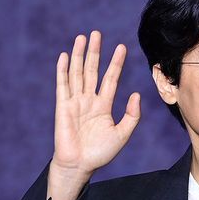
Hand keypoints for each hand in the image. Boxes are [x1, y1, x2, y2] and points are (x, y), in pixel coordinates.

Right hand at [51, 31, 140, 179]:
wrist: (80, 165)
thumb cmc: (100, 153)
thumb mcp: (122, 134)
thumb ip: (131, 115)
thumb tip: (136, 95)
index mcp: (103, 106)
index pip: (111, 79)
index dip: (116, 63)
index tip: (122, 47)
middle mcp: (89, 100)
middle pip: (92, 70)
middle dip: (95, 52)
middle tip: (97, 33)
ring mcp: (75, 102)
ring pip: (78, 73)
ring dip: (80, 55)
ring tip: (83, 37)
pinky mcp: (62, 107)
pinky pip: (62, 85)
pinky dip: (63, 70)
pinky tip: (65, 56)